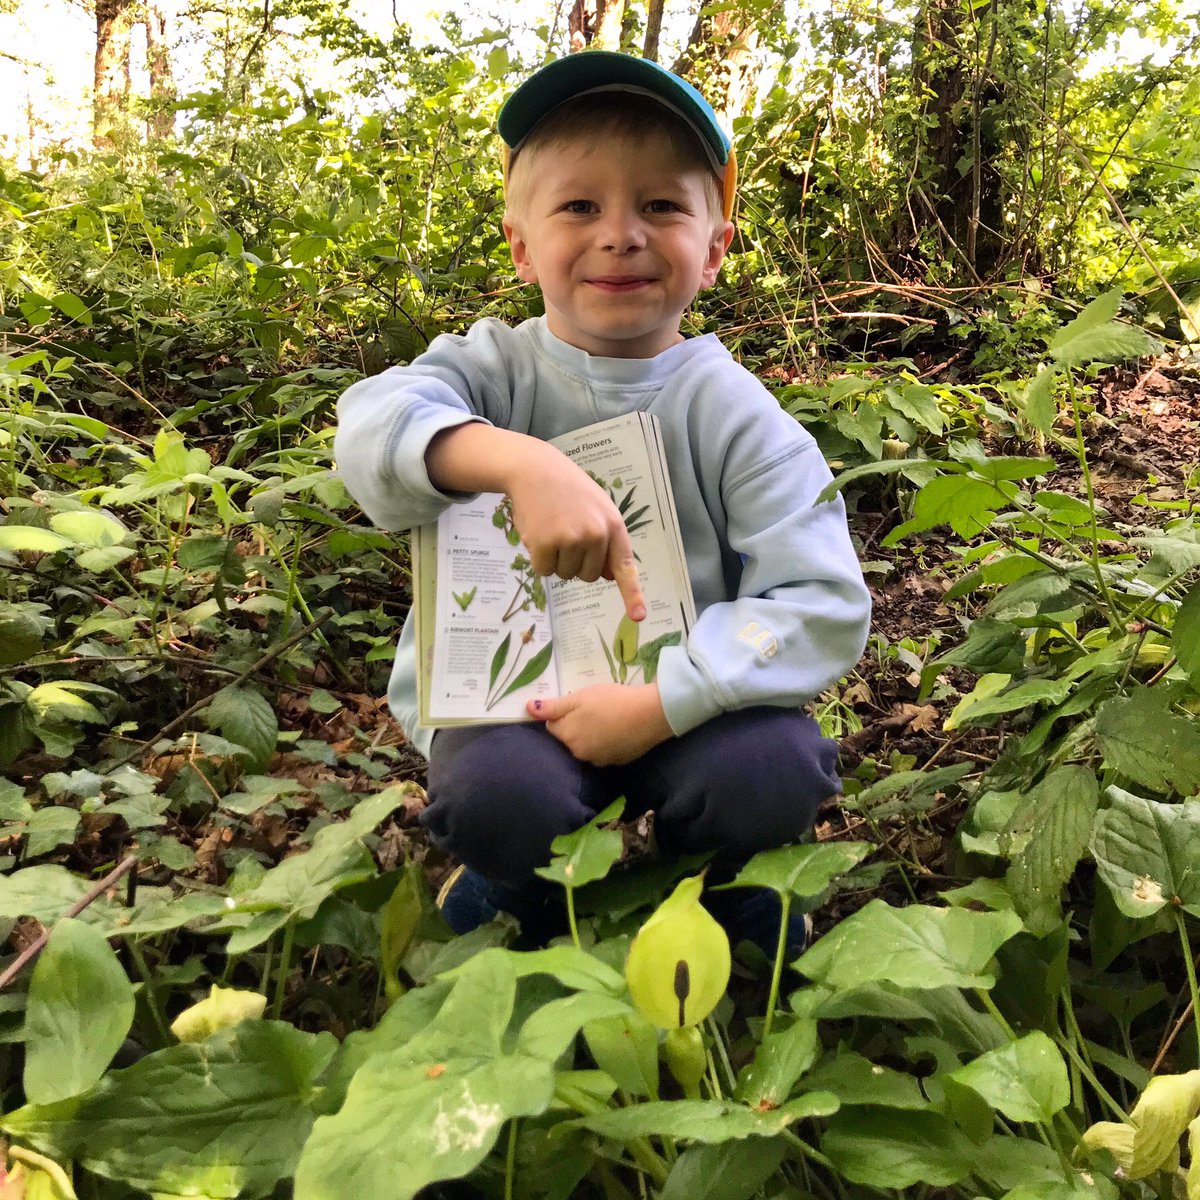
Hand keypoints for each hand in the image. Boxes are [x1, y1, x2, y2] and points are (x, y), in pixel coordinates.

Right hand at [507, 445, 645, 621]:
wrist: (534, 468)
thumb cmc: (567, 490)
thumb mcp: (597, 509)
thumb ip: (606, 541)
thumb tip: (611, 577)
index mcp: (613, 525)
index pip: (625, 566)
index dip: (632, 594)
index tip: (638, 617)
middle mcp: (596, 533)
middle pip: (588, 576)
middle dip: (576, 563)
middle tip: (566, 533)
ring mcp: (571, 538)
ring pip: (565, 575)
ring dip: (555, 559)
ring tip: (551, 528)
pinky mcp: (545, 542)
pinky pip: (544, 570)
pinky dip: (538, 558)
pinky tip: (537, 532)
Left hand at [528, 683, 672, 765]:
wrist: (651, 714)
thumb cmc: (612, 700)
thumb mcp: (580, 697)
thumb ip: (553, 706)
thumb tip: (528, 709)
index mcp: (568, 736)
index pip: (552, 727)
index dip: (562, 714)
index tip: (577, 704)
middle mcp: (579, 754)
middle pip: (568, 738)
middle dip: (575, 726)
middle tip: (593, 709)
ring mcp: (599, 760)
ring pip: (585, 746)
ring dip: (590, 735)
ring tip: (606, 719)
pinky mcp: (616, 762)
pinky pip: (603, 752)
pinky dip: (606, 742)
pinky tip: (617, 730)